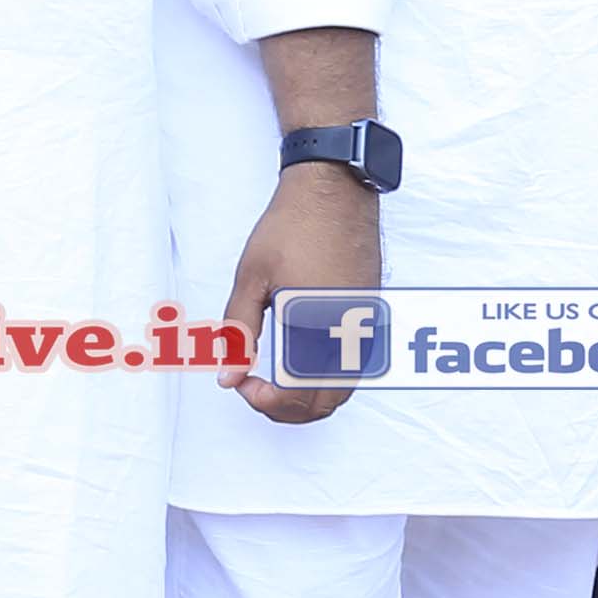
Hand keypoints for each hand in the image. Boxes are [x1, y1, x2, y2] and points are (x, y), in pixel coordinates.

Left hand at [222, 165, 378, 424]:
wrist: (335, 188)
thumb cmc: (290, 226)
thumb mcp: (251, 279)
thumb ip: (238, 334)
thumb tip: (228, 378)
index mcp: (316, 327)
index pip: (297, 395)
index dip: (264, 401)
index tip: (241, 382)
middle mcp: (348, 333)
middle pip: (326, 403)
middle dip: (287, 408)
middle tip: (254, 388)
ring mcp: (364, 324)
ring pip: (343, 388)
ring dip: (309, 396)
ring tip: (274, 379)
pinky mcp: (370, 312)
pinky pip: (353, 364)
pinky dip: (326, 377)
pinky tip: (299, 359)